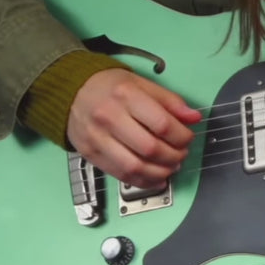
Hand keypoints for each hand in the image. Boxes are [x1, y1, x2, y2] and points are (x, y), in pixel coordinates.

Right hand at [67, 68, 201, 189]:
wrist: (71, 92)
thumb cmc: (110, 86)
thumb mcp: (141, 83)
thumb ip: (169, 101)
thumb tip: (194, 118)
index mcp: (125, 95)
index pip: (162, 124)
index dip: (182, 136)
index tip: (188, 137)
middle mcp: (109, 117)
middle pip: (150, 148)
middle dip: (174, 156)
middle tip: (182, 154)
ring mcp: (97, 139)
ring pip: (135, 167)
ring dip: (160, 172)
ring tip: (171, 167)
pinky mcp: (90, 155)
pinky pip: (121, 176)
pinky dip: (143, 181)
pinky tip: (156, 177)